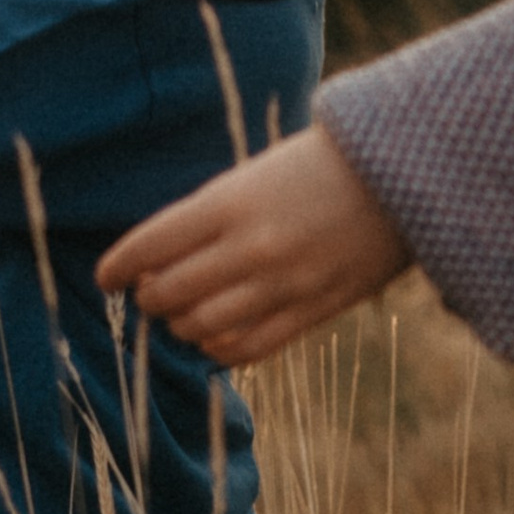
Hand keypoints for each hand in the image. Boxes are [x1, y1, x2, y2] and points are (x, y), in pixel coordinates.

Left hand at [92, 124, 408, 364]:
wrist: (406, 173)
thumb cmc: (323, 164)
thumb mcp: (256, 174)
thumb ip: (213, 216)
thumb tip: (164, 259)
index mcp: (230, 202)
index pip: (150, 244)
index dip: (119, 265)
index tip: (107, 276)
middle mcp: (251, 247)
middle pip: (170, 292)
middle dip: (150, 298)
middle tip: (150, 293)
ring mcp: (283, 284)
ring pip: (202, 327)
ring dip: (182, 325)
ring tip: (183, 314)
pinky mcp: (313, 310)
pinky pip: (249, 347)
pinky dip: (220, 349)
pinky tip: (216, 338)